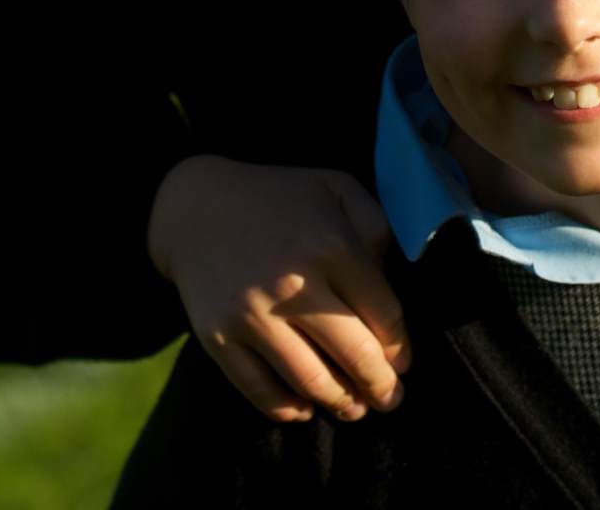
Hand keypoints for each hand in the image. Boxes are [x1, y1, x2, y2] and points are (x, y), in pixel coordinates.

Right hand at [148, 156, 408, 422]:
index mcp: (330, 245)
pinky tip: (307, 407)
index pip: (383, 313)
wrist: (197, 207)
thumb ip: (376, 228)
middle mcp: (292, 285)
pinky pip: (260, 391)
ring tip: (355, 409)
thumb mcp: (337, 189)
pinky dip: (289, 409)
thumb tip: (394, 284)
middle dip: (381, 386)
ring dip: (342, 404)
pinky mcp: (218, 338)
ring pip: (311, 381)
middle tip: (391, 399)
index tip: (403, 362)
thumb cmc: (281, 198)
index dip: (399, 346)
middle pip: (354, 355)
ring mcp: (252, 315)